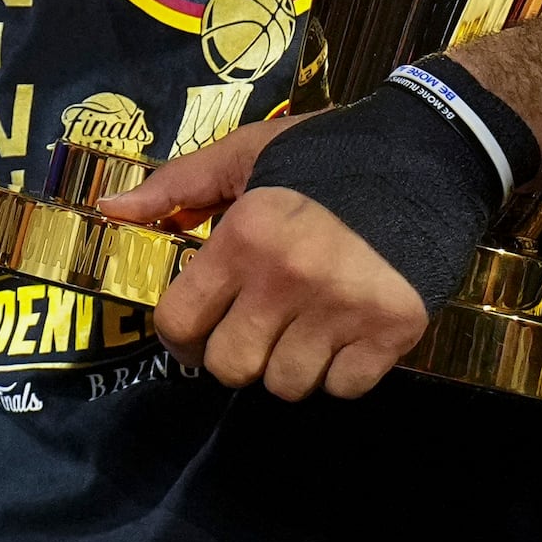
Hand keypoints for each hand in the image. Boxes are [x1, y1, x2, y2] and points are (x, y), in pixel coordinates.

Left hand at [97, 118, 428, 397]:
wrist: (431, 155)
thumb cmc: (326, 153)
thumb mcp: (245, 154)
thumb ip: (176, 185)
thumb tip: (110, 212)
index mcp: (245, 237)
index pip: (180, 322)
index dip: (178, 335)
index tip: (193, 329)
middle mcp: (289, 280)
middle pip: (231, 367)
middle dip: (232, 356)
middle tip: (249, 333)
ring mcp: (344, 310)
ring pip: (288, 384)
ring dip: (287, 367)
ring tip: (299, 332)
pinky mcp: (394, 330)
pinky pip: (345, 388)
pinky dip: (339, 374)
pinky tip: (342, 338)